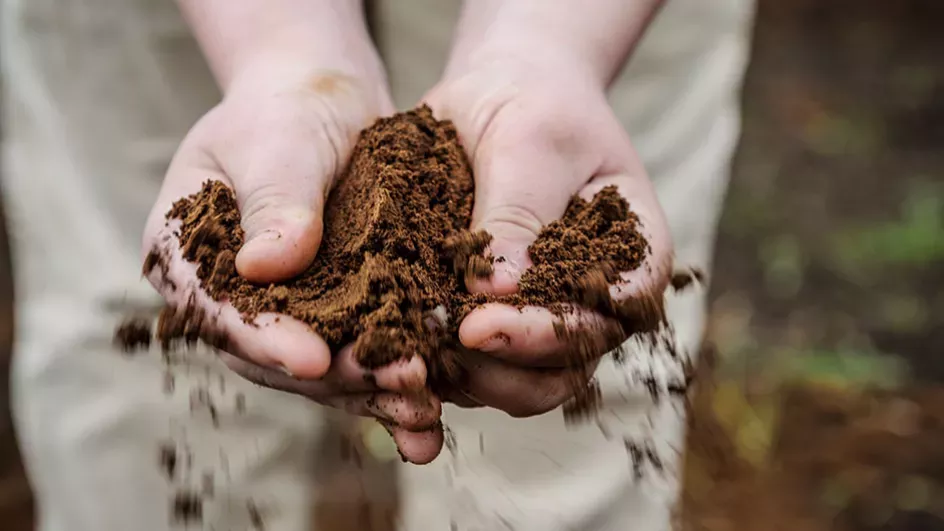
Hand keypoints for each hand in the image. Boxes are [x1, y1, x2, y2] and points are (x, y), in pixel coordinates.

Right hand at [143, 64, 442, 463]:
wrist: (321, 102)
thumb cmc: (285, 108)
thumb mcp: (277, 141)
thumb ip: (273, 201)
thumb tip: (265, 267)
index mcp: (184, 255)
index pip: (215, 309)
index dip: (262, 340)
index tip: (313, 360)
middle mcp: (226, 297)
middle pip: (270, 356)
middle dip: (335, 378)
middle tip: (395, 387)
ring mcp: (277, 312)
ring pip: (317, 369)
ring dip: (370, 393)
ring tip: (423, 412)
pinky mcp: (326, 315)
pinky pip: (353, 354)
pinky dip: (390, 379)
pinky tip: (432, 403)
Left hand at [424, 57, 672, 417]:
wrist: (501, 96)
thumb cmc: (535, 106)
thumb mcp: (531, 142)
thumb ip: (519, 214)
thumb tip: (493, 292)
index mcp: (634, 258)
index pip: (607, 315)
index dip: (550, 332)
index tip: (481, 325)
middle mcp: (594, 303)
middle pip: (563, 367)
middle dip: (502, 367)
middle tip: (437, 341)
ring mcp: (545, 319)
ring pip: (517, 382)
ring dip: (466, 375)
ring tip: (409, 350)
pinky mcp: (495, 321)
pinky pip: (473, 362)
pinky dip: (438, 362)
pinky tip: (396, 342)